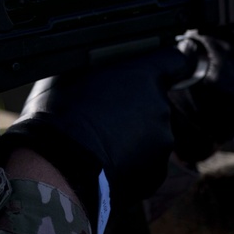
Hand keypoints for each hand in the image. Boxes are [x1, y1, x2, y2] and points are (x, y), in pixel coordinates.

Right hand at [1, 48, 194, 215]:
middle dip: (134, 107)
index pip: (175, 60)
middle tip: (103, 114)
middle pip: (155, 101)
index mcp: (143, 76)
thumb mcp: (70, 75)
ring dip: (132, 136)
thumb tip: (97, 67)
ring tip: (99, 143)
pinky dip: (130, 162)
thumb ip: (97, 69)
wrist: (59, 169)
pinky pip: (145, 162)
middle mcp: (160, 107)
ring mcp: (162, 143)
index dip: (165, 64)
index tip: (159, 69)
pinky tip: (104, 163)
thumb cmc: (60, 116)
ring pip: (150, 134)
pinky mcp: (156, 174)